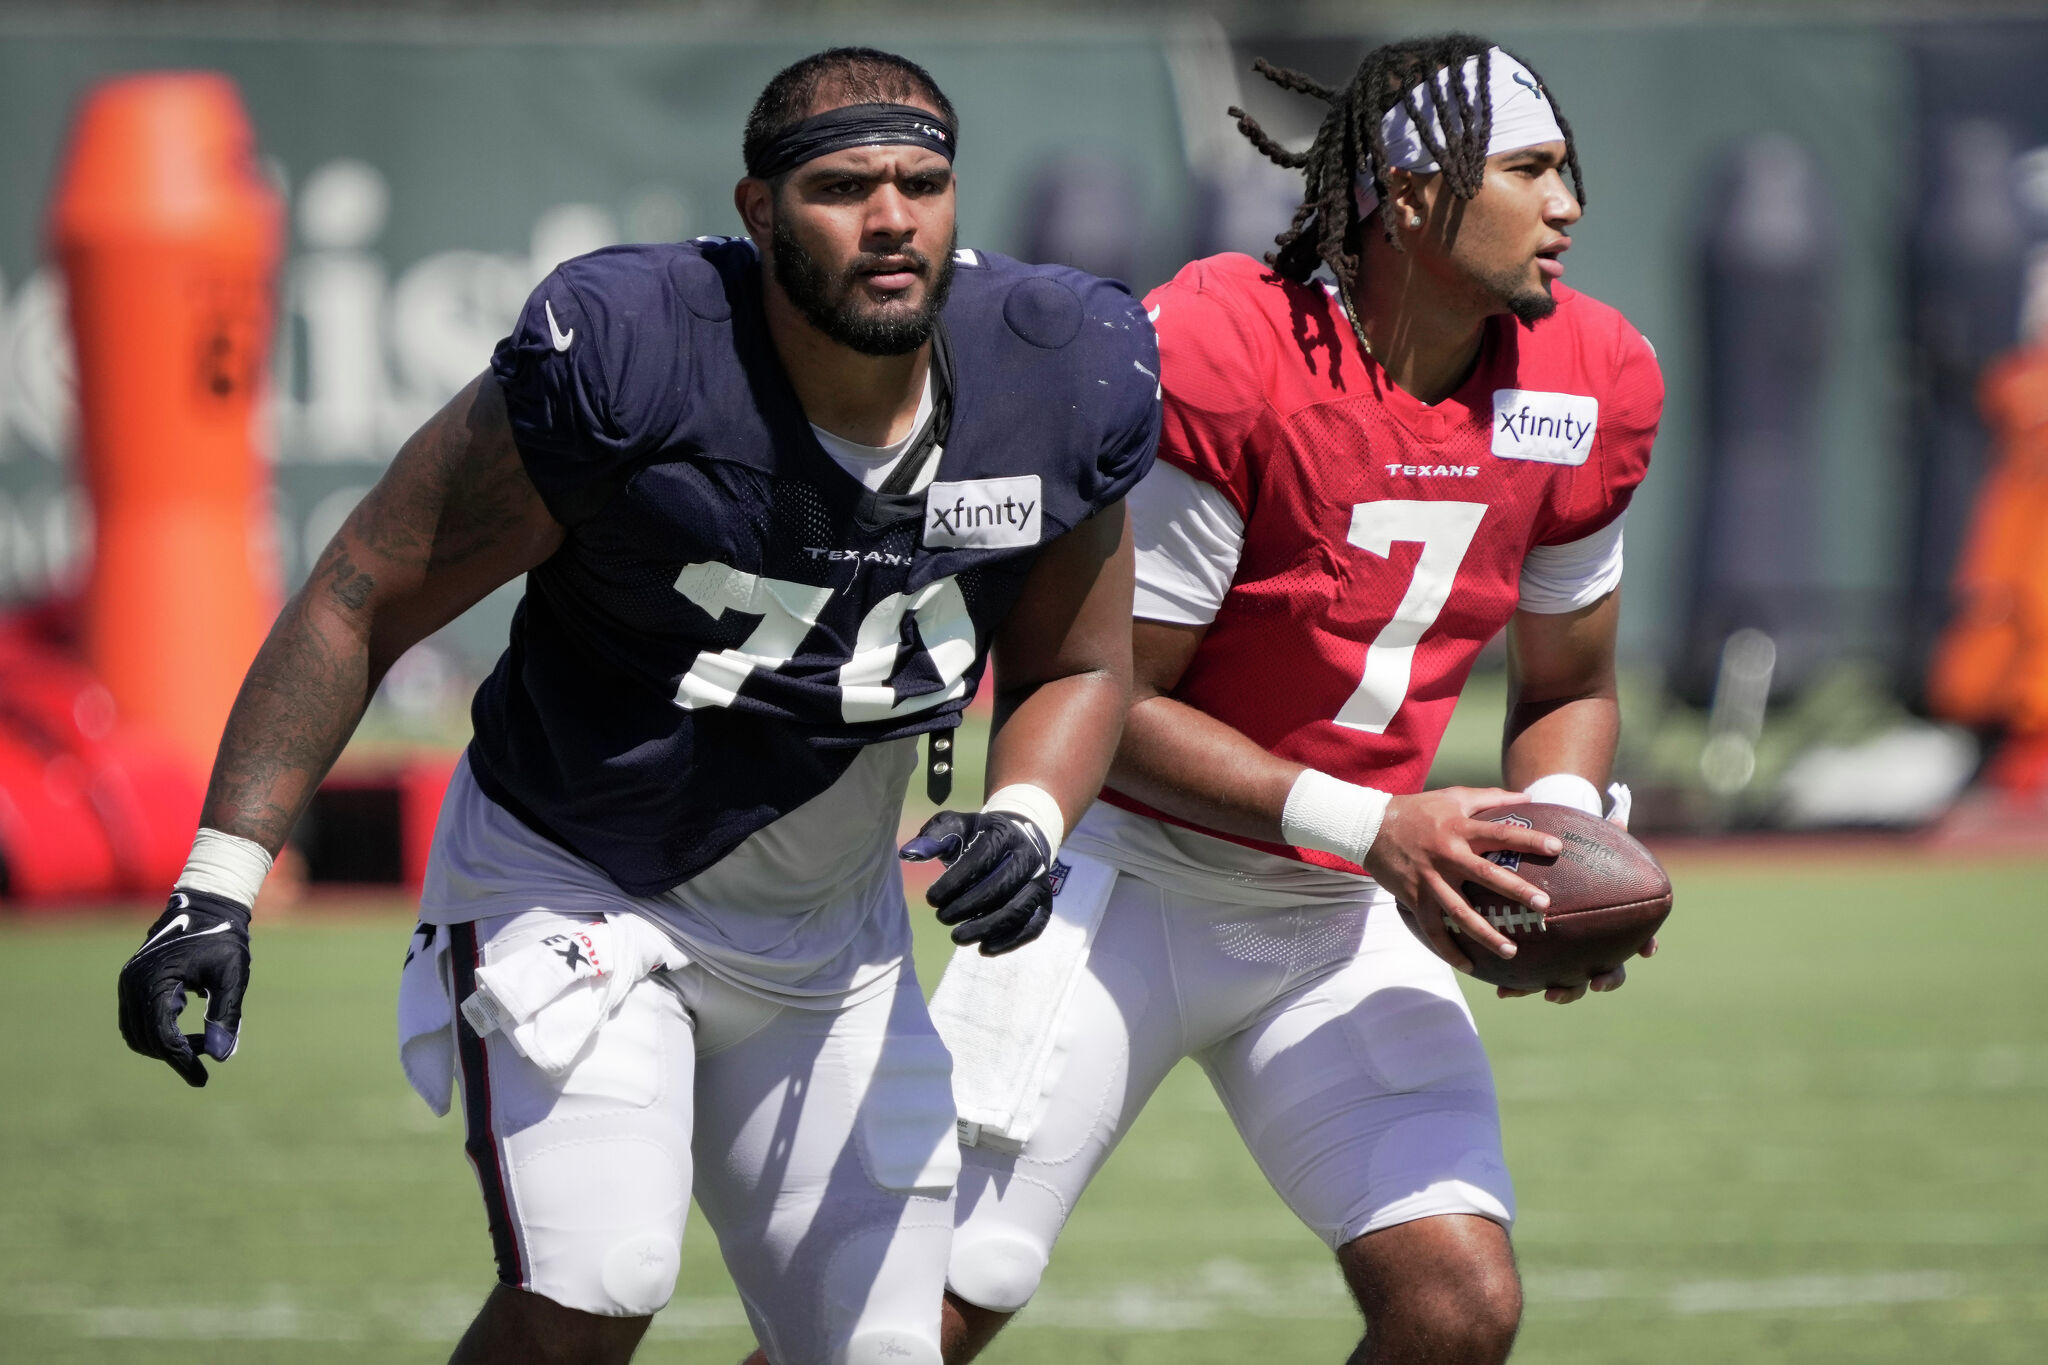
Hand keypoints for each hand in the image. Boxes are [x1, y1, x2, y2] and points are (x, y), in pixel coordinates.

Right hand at [116, 889, 250, 1086]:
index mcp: (155, 981)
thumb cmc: (223, 938)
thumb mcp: (231, 975)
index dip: (182, 1060)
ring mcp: (128, 983)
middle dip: (175, 1054)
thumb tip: (221, 1055)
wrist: (208, 905)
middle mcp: (133, 983)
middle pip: (145, 1039)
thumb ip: (225, 1015)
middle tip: (209, 1054)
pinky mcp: (132, 983)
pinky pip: (137, 1020)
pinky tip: (187, 1029)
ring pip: (137, 1033)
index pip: (162, 1036)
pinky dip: (158, 1032)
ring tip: (202, 1041)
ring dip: (165, 1045)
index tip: (202, 1078)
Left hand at [900, 810, 1054, 955]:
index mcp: (1004, 835)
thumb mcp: (956, 827)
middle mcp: (1029, 858)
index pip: (981, 860)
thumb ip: (933, 838)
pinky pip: (1032, 927)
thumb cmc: (979, 837)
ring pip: (1017, 911)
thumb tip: (908, 854)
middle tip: (941, 918)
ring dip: (985, 928)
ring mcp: (1040, 883)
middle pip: (1000, 888)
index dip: (954, 883)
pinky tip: (984, 949)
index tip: (931, 899)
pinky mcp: (1045, 905)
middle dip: (967, 907)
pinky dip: (1009, 942)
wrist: (1020, 840)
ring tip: (957, 937)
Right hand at [1364, 787, 1560, 974]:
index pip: (1501, 833)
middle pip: (1486, 875)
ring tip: (1511, 951)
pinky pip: (1433, 929)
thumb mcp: (1454, 796)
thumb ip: (1490, 797)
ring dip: (1486, 933)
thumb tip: (1528, 797)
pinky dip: (1449, 950)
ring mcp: (1430, 879)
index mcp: (1460, 828)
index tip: (1557, 848)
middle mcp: (1447, 855)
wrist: (1370, 827)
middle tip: (1543, 905)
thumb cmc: (1419, 810)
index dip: (1529, 840)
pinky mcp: (1414, 898)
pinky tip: (1469, 965)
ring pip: (1460, 912)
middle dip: (1516, 891)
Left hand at [1497, 787, 1652, 1002]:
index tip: (1646, 950)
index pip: (1638, 937)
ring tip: (1547, 993)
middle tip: (1594, 982)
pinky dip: (1518, 985)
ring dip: (1560, 991)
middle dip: (1603, 980)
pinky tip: (1500, 989)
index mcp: (1611, 923)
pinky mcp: (1539, 962)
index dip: (1645, 944)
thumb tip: (1616, 816)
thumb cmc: (1573, 856)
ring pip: (1569, 980)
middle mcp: (1594, 946)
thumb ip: (1601, 833)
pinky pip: (1531, 978)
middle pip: (1608, 969)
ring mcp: (1568, 957)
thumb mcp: (1585, 842)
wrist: (1545, 871)